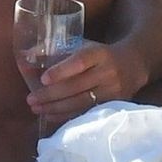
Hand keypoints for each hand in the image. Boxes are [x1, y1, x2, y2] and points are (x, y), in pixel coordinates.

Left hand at [27, 42, 142, 125]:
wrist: (134, 64)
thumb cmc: (101, 54)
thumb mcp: (84, 46)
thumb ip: (58, 51)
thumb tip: (27, 56)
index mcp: (100, 54)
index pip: (80, 62)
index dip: (62, 71)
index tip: (43, 78)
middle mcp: (108, 73)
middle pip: (77, 86)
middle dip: (51, 95)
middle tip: (31, 99)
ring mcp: (112, 91)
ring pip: (81, 103)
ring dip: (55, 108)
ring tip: (36, 108)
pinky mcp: (113, 105)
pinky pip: (86, 112)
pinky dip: (66, 115)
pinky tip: (50, 115)